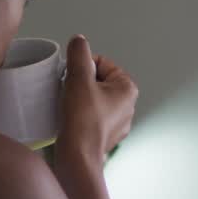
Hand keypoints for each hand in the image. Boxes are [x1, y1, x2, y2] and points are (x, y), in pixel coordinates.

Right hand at [58, 36, 137, 159]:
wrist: (77, 157)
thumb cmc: (83, 121)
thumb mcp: (79, 78)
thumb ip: (79, 54)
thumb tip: (79, 41)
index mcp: (128, 89)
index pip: (102, 63)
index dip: (82, 67)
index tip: (72, 78)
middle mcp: (127, 107)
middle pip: (97, 81)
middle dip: (80, 83)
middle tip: (69, 93)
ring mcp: (117, 124)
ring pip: (93, 99)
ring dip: (78, 99)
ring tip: (69, 107)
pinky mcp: (104, 136)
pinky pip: (90, 116)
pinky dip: (79, 115)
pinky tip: (70, 120)